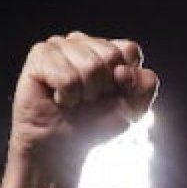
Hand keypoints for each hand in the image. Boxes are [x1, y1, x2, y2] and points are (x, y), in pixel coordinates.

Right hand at [8, 31, 158, 179]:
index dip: (127, 80)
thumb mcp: (135, 107)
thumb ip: (146, 85)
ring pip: (89, 66)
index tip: (114, 94)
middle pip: (110, 56)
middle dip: (104, 87)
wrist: (65, 145)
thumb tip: (122, 70)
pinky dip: (67, 96)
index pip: (129, 50)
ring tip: (74, 99)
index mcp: (108, 48)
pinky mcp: (40, 56)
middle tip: (90, 98)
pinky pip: (67, 77)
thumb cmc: (96, 123)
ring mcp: (60, 45)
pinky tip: (60, 99)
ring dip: (85, 93)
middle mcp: (83, 42)